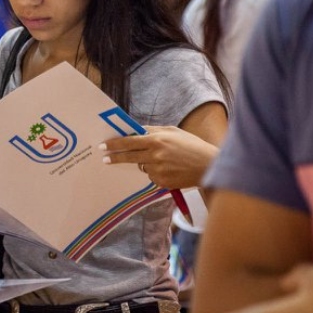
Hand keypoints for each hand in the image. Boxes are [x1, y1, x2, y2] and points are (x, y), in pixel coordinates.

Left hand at [100, 126, 217, 188]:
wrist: (209, 165)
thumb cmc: (191, 145)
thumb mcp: (172, 131)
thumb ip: (152, 131)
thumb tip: (135, 130)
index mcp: (157, 140)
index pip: (129, 142)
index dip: (114, 144)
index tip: (103, 146)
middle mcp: (155, 155)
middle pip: (129, 157)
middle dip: (115, 157)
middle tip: (105, 159)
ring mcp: (158, 170)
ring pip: (142, 167)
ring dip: (146, 164)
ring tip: (164, 160)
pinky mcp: (162, 182)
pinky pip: (151, 177)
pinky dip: (156, 173)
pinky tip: (169, 169)